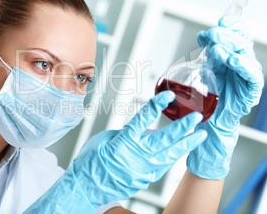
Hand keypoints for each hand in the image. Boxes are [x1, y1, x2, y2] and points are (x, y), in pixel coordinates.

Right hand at [24, 91, 206, 212]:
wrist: (85, 187)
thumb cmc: (89, 162)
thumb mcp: (103, 140)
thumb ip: (125, 133)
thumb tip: (142, 131)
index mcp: (123, 142)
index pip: (143, 119)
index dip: (156, 106)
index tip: (168, 97)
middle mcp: (135, 157)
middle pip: (164, 139)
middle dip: (182, 127)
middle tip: (196, 117)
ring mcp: (142, 171)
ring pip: (169, 156)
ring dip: (185, 145)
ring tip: (199, 136)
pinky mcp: (144, 181)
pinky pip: (161, 167)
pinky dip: (171, 158)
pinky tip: (179, 151)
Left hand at [187, 16, 263, 179]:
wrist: (205, 124)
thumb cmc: (202, 98)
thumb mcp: (201, 71)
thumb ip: (205, 54)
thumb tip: (202, 36)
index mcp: (230, 56)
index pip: (236, 35)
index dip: (231, 26)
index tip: (220, 22)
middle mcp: (240, 64)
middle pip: (241, 42)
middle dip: (227, 36)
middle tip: (213, 34)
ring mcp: (246, 77)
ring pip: (246, 56)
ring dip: (232, 49)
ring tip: (218, 48)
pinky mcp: (250, 91)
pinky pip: (252, 77)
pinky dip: (243, 67)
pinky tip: (233, 61)